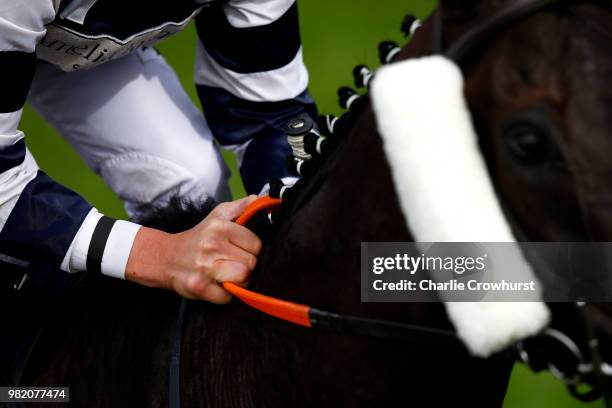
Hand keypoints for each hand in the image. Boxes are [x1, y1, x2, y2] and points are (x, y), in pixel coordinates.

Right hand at [126, 195, 261, 303]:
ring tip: (228, 275)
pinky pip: (227, 297)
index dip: (252, 250)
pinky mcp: (198, 286)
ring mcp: (205, 267)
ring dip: (239, 281)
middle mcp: (212, 245)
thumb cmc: (199, 237)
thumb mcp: (217, 216)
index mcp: (220, 227)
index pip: (256, 244)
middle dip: (246, 265)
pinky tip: (217, 285)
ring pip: (243, 279)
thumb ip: (240, 207)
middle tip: (233, 263)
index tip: (241, 250)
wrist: (166, 257)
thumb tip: (259, 199)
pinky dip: (225, 295)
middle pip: (251, 263)